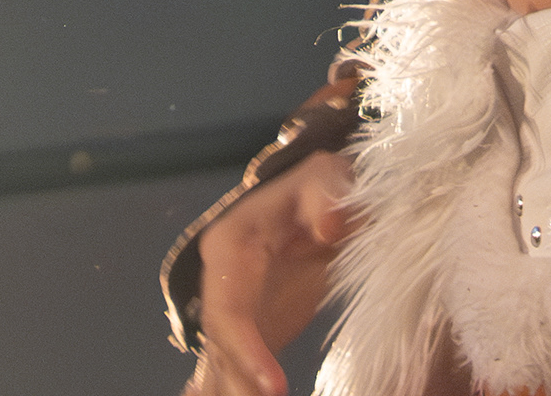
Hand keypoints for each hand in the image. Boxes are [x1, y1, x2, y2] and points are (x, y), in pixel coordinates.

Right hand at [181, 149, 356, 395]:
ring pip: (224, 362)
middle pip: (221, 345)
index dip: (246, 350)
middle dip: (239, 383)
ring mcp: (232, 310)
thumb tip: (330, 223)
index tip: (274, 387)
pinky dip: (243, 388)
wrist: (322, 202)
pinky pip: (239, 366)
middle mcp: (220, 282)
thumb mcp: (329, 176)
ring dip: (237, 389)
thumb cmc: (324, 189)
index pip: (228, 308)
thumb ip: (328, 190)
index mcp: (230, 246)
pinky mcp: (250, 330)